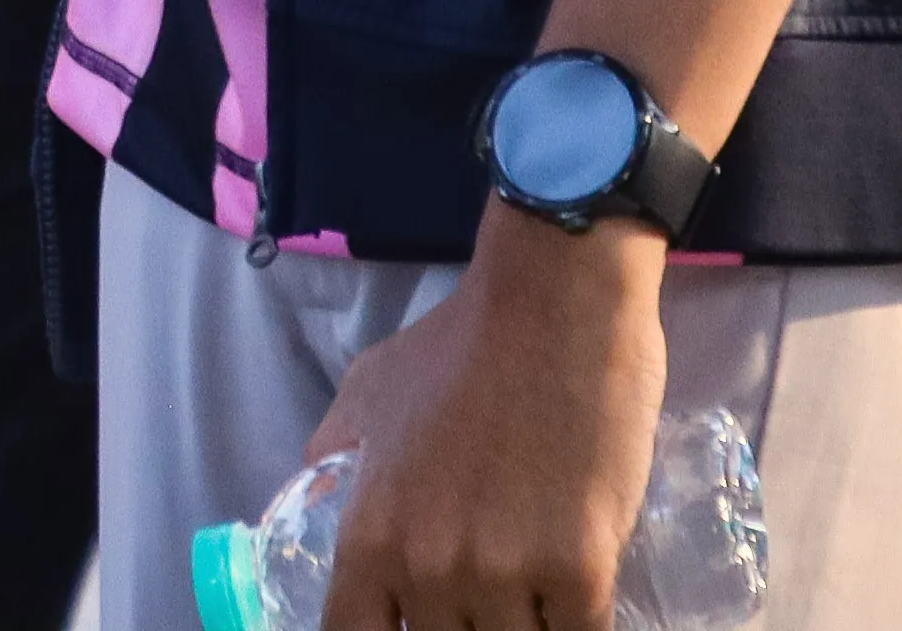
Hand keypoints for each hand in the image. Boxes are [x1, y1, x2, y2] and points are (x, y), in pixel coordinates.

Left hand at [307, 218, 670, 630]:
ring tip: (533, 596)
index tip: (408, 624)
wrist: (555, 302)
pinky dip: (579, 625)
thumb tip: (321, 475)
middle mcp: (427, 566)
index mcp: (370, 533)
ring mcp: (504, 572)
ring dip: (524, 625)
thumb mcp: (370, 388)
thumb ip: (341, 446)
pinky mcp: (579, 569)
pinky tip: (580, 602)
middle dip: (464, 629)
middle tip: (484, 600)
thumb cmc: (461, 341)